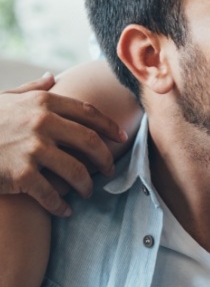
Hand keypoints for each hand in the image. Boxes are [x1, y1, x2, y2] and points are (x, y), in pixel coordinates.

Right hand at [0, 74, 126, 216]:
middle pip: (90, 141)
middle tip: (109, 169)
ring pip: (76, 170)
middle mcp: (43, 123)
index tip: (121, 137)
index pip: (89, 113)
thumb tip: (52, 76)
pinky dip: (60, 205)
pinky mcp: (20, 174)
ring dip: (86, 185)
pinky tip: (65, 210)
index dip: (109, 126)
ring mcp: (33, 149)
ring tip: (88, 192)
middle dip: (105, 157)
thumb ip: (34, 87)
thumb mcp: (9, 96)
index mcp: (45, 102)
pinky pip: (50, 193)